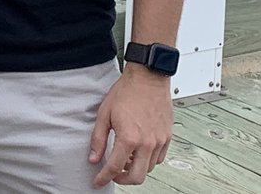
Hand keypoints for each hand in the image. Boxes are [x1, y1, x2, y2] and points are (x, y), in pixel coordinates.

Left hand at [88, 66, 172, 186]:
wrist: (148, 78)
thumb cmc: (127, 91)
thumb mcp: (104, 114)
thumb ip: (98, 139)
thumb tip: (93, 158)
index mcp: (129, 138)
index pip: (114, 168)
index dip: (103, 178)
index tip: (98, 182)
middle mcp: (147, 143)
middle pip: (136, 177)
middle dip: (122, 180)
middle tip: (113, 174)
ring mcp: (159, 141)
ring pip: (149, 169)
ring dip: (135, 169)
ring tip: (125, 159)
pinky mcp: (167, 137)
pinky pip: (159, 159)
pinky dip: (148, 161)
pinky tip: (139, 152)